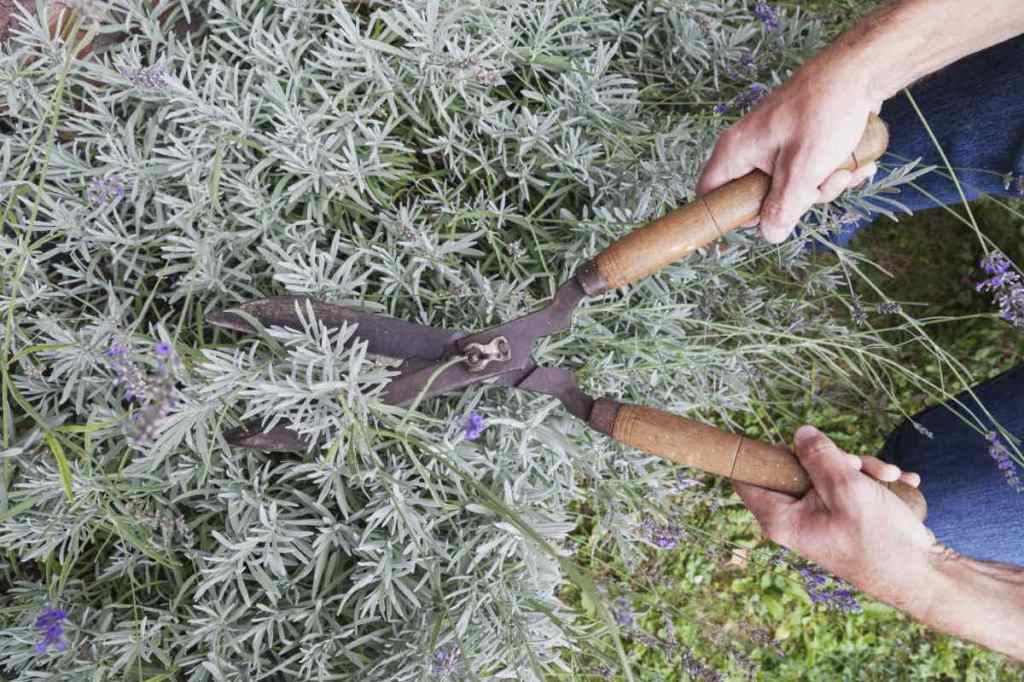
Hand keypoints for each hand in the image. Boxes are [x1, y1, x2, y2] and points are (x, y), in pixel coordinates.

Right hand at [697, 57, 882, 242]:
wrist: (861, 69)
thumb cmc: (826, 112)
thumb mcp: (803, 169)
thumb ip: (783, 208)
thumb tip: (771, 235)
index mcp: (736, 151)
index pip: (710, 194)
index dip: (729, 215)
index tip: (762, 220)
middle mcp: (749, 148)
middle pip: (758, 196)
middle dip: (795, 201)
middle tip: (819, 187)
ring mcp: (774, 144)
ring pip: (787, 187)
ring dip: (820, 188)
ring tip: (844, 170)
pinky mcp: (798, 141)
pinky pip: (806, 171)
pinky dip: (829, 173)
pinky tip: (854, 164)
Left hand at [735, 425, 937, 611]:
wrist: (923, 574)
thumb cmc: (881, 539)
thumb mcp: (847, 489)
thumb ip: (819, 457)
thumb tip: (799, 432)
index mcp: (780, 519)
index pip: (747, 478)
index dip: (762, 453)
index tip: (789, 439)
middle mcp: (795, 518)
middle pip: (797, 467)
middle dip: (834, 458)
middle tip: (859, 466)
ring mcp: (819, 516)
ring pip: (828, 472)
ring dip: (861, 468)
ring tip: (888, 475)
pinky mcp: (842, 515)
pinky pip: (848, 484)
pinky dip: (873, 479)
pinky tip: (899, 481)